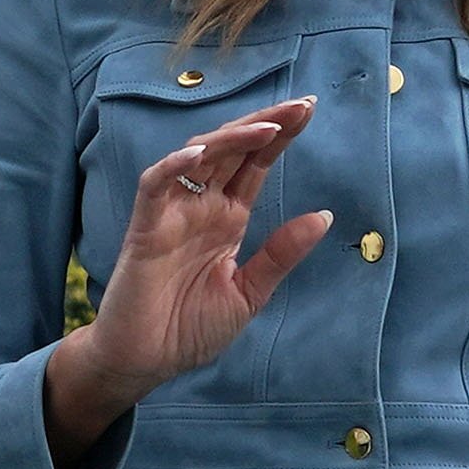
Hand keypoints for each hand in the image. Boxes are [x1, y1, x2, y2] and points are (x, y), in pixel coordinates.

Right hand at [63, 100, 330, 429]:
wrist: (146, 362)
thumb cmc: (190, 329)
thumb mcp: (249, 292)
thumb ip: (281, 254)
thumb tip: (324, 216)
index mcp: (227, 219)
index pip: (255, 164)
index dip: (279, 136)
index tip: (309, 110)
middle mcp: (200, 208)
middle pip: (232, 150)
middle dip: (265, 124)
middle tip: (301, 106)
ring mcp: (171, 214)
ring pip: (197, 157)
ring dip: (231, 139)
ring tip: (268, 128)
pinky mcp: (144, 230)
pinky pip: (154, 186)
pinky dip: (173, 168)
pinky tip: (199, 156)